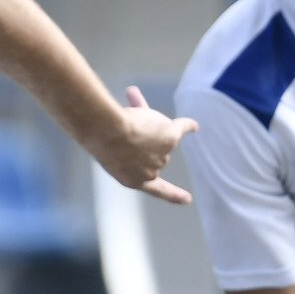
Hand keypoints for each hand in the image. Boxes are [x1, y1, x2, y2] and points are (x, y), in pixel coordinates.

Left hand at [89, 86, 196, 205]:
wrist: (105, 133)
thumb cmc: (100, 138)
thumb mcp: (113, 140)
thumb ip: (127, 128)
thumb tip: (132, 93)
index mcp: (133, 180)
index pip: (156, 189)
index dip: (173, 194)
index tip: (188, 199)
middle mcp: (151, 172)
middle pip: (151, 147)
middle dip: (142, 136)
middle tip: (125, 125)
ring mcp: (162, 156)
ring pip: (158, 132)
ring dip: (146, 122)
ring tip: (127, 120)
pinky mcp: (170, 138)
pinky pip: (182, 128)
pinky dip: (188, 126)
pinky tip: (194, 126)